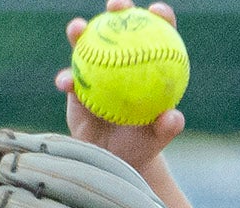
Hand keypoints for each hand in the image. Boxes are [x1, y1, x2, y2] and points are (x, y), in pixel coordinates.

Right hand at [57, 1, 186, 168]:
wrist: (114, 161)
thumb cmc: (140, 146)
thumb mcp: (155, 139)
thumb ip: (166, 128)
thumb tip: (174, 116)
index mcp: (145, 65)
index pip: (157, 34)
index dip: (160, 18)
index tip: (158, 12)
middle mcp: (120, 61)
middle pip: (120, 27)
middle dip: (119, 9)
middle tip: (116, 6)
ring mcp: (95, 71)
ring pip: (87, 45)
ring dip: (80, 33)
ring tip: (76, 29)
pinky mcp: (75, 87)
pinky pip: (69, 80)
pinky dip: (66, 78)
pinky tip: (65, 83)